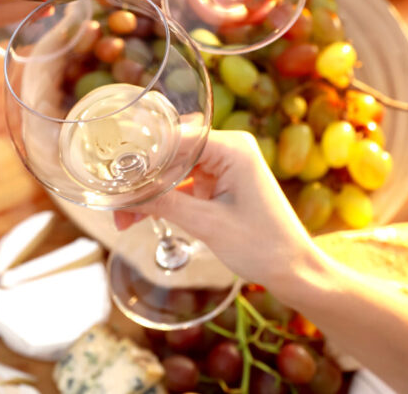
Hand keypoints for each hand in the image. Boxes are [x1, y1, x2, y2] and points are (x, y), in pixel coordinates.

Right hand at [120, 130, 315, 288]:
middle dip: (142, 178)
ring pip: (173, 170)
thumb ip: (164, 204)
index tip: (113, 174)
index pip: (175, 138)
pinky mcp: (222, 183)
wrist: (293, 270)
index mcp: (232, 147)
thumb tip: (122, 198)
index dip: (143, 155)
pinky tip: (140, 216)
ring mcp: (225, 165)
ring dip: (150, 193)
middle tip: (115, 200)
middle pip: (171, 152)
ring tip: (123, 218)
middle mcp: (229, 148)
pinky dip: (165, 200)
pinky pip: (184, 184)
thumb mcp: (207, 224)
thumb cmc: (263, 246)